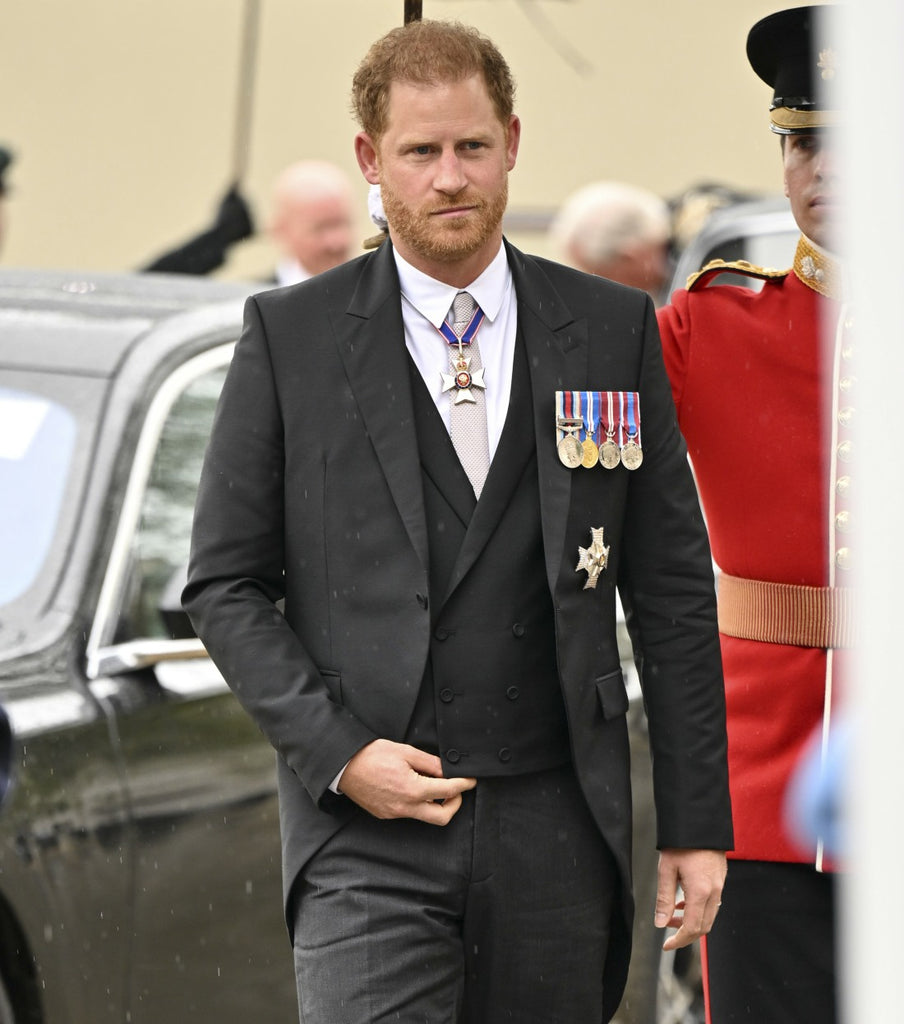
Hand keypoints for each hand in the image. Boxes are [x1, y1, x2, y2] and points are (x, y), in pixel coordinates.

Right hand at [338, 739, 476, 824]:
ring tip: (432, 785)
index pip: (448, 791)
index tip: (471, 780)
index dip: (464, 785)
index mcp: (412, 789)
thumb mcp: (405, 751)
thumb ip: (430, 763)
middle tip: (455, 790)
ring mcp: (394, 813)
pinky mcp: (385, 814)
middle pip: (442, 818)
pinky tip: (413, 788)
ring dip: (435, 804)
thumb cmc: (371, 755)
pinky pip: (409, 813)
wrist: (344, 766)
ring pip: (424, 816)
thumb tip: (447, 769)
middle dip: (455, 805)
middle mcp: (405, 807)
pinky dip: (417, 803)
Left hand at [655, 848, 726, 949]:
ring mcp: (720, 885)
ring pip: (709, 916)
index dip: (679, 940)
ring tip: (672, 916)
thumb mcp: (666, 869)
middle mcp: (714, 892)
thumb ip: (664, 898)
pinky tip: (683, 902)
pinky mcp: (720, 878)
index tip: (666, 945)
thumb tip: (660, 923)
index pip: (693, 928)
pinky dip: (698, 909)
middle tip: (668, 935)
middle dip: (686, 935)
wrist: (700, 821)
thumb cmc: (681, 842)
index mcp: (701, 892)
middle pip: (704, 926)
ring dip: (692, 922)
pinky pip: (712, 903)